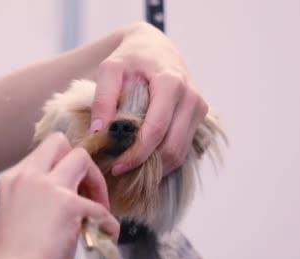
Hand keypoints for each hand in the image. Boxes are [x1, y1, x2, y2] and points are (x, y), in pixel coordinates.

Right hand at [0, 133, 119, 258]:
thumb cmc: (14, 255)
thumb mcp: (16, 212)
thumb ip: (34, 196)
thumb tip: (64, 197)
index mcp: (12, 179)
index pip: (42, 153)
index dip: (60, 166)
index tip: (69, 188)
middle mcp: (28, 176)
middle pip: (59, 143)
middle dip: (78, 163)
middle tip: (86, 191)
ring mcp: (49, 187)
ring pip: (82, 158)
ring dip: (96, 182)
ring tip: (98, 207)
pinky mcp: (69, 205)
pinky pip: (100, 207)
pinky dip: (108, 222)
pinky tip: (108, 233)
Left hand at [90, 22, 208, 175]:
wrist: (154, 48)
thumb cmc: (130, 59)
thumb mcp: (110, 69)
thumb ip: (103, 98)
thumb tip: (99, 131)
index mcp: (171, 84)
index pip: (156, 130)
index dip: (137, 154)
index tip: (116, 166)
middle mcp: (191, 98)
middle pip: (172, 148)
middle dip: (147, 166)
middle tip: (120, 169)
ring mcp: (199, 110)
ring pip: (180, 153)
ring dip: (156, 167)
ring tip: (130, 165)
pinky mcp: (199, 119)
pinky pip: (183, 149)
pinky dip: (164, 160)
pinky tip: (143, 159)